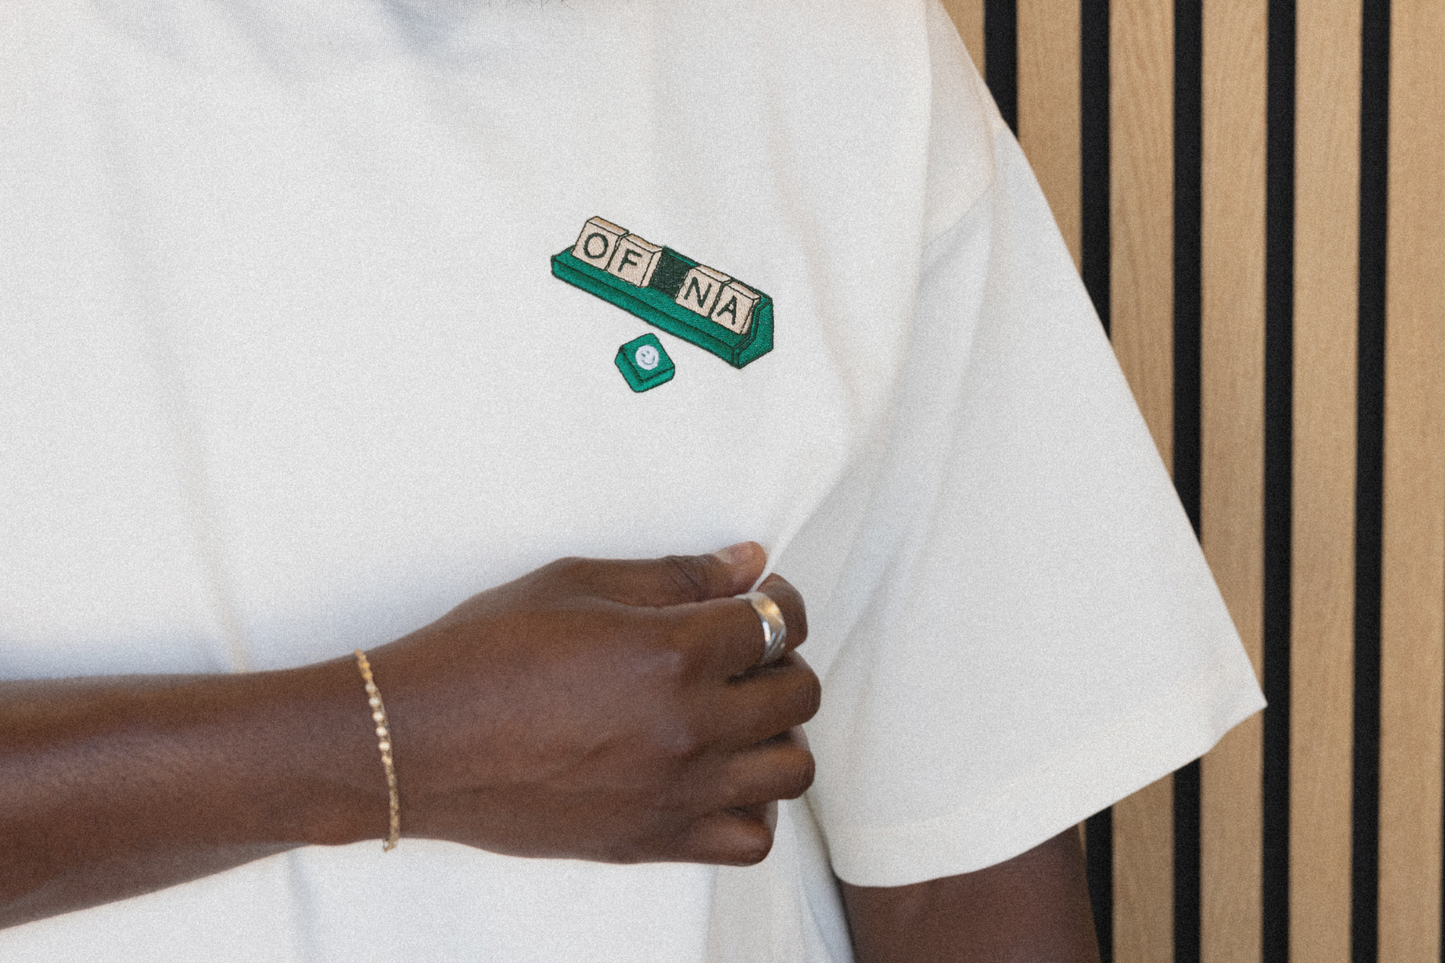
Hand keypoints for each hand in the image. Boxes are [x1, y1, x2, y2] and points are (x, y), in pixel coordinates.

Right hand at [366, 542, 816, 865]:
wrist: (416, 743)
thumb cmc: (484, 651)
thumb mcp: (577, 585)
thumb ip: (676, 576)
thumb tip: (748, 562)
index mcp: (671, 654)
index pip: (777, 623)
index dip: (780, 599)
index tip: (764, 594)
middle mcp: (688, 729)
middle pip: (798, 694)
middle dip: (785, 659)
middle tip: (746, 648)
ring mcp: (675, 793)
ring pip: (791, 771)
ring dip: (781, 733)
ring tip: (739, 712)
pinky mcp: (652, 840)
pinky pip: (750, 839)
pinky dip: (754, 807)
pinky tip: (720, 774)